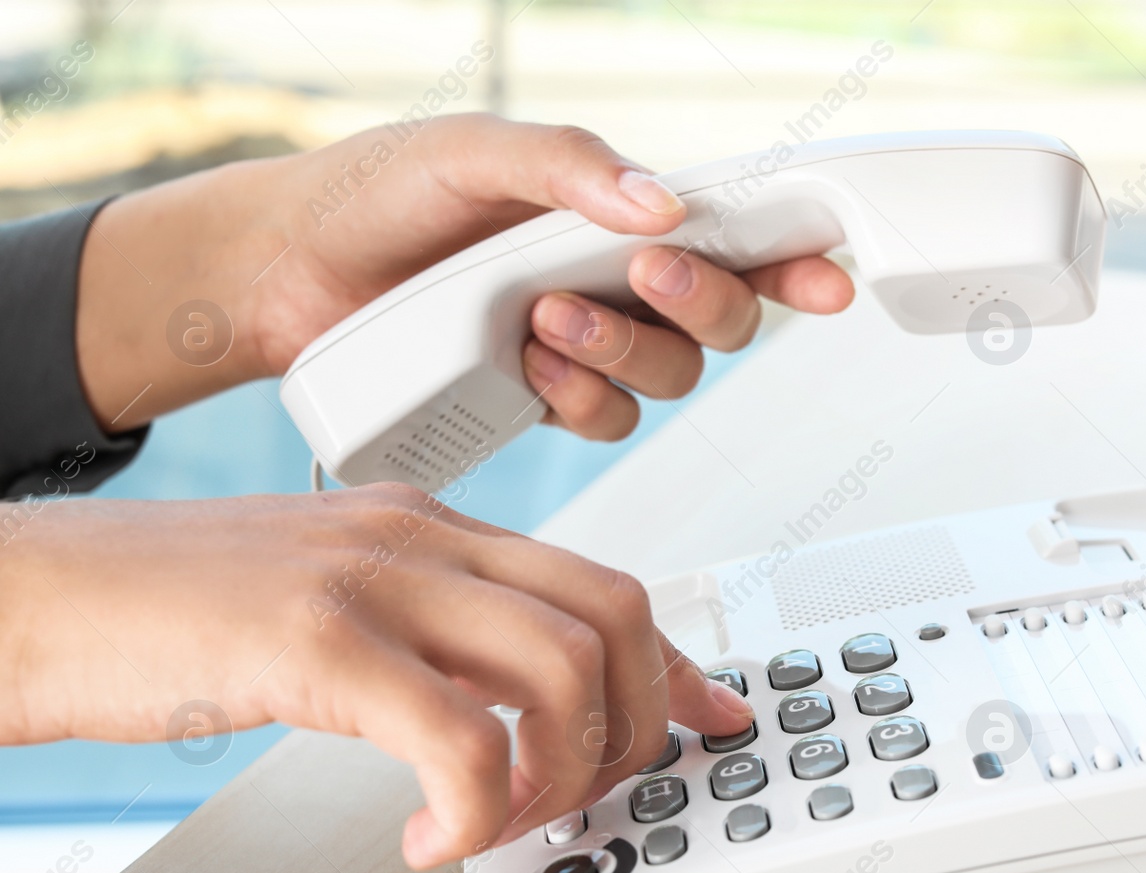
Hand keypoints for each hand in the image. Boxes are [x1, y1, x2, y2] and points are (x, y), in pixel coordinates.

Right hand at [0, 486, 754, 867]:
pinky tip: (427, 838)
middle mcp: (418, 534)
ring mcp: (371, 577)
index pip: (599, 584)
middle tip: (581, 796)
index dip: (673, 665)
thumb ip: (425, 643)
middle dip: (632, 725)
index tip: (708, 717)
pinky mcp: (315, 637)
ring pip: (561, 664)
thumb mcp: (333, 608)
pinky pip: (459, 733)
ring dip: (561, 770)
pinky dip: (474, 807)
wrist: (33, 594)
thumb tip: (501, 711)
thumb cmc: (167, 611)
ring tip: (499, 821)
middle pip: (610, 614)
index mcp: (431, 525)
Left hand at [76, 115, 854, 436]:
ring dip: (623, 352)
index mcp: (616, 209)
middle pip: (723, 318)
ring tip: (548, 317)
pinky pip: (606, 420)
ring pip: (669, 378)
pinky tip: (527, 364)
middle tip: (647, 273)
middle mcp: (616, 280)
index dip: (795, 254)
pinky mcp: (543, 398)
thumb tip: (662, 206)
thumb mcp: (472, 152)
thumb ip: (569, 168)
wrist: (289, 273)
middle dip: (700, 303)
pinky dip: (579, 397)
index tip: (831, 271)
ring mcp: (584, 345)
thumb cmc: (376, 195)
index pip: (734, 232)